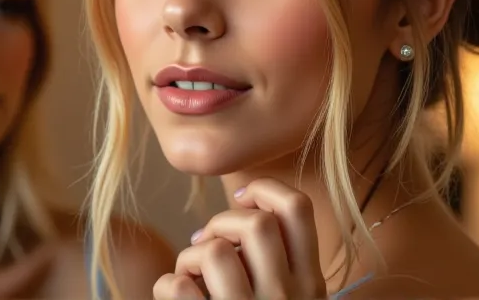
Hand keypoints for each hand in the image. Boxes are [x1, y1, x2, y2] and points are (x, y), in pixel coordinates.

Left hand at [153, 177, 326, 299]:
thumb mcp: (290, 299)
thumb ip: (277, 260)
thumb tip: (242, 206)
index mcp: (311, 286)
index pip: (298, 208)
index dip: (263, 189)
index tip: (241, 198)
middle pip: (255, 224)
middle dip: (220, 222)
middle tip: (209, 243)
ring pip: (213, 252)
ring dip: (190, 256)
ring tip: (191, 275)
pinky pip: (177, 286)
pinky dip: (167, 284)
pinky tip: (176, 297)